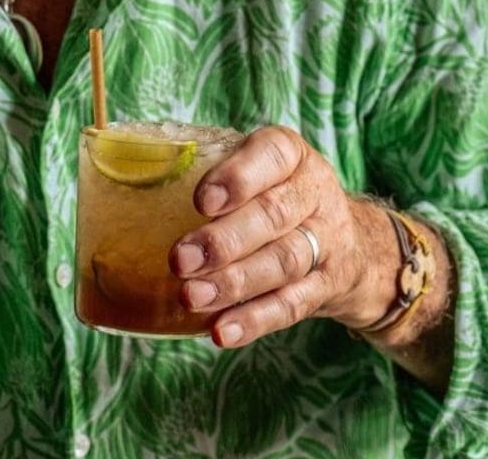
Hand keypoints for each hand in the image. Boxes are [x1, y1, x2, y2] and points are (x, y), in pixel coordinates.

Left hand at [169, 126, 397, 347]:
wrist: (359, 243)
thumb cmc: (282, 194)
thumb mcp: (262, 168)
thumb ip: (212, 169)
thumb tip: (128, 190)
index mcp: (293, 156)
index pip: (272, 155)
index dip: (238, 178)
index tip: (201, 202)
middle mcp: (315, 193)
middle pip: (273, 216)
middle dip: (224, 241)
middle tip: (181, 259)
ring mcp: (328, 242)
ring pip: (283, 262)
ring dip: (234, 283)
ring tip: (192, 296)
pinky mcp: (328, 287)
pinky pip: (293, 305)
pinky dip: (255, 320)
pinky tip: (222, 331)